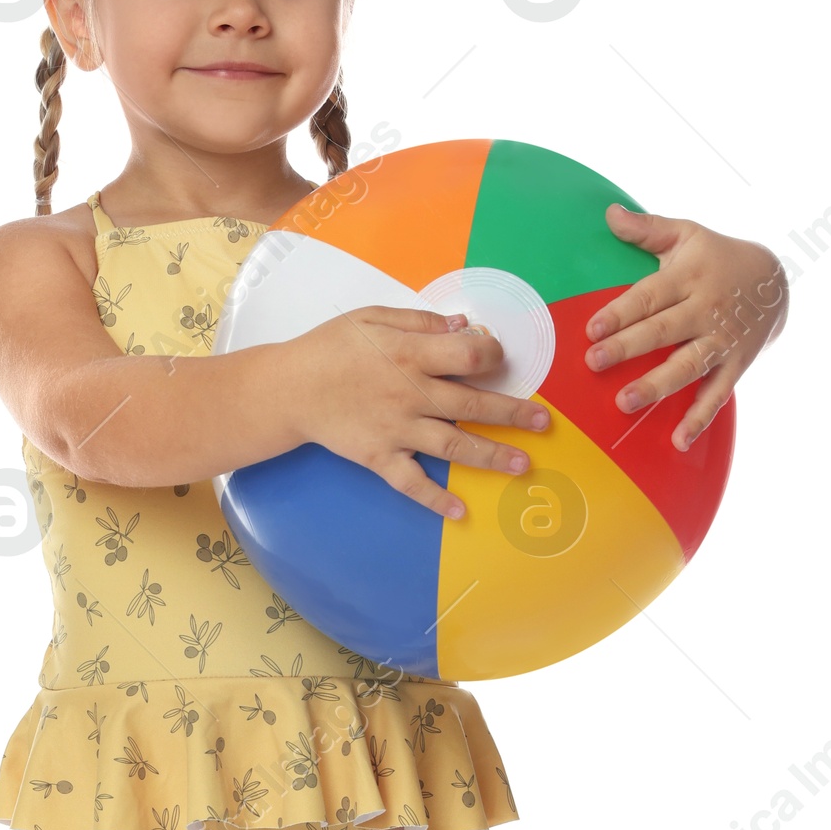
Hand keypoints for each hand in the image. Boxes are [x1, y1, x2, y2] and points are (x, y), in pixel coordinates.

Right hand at [285, 307, 551, 518]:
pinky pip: (411, 482)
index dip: (493, 355)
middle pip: (473, 406)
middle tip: (543, 423)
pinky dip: (435, 499)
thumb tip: (465, 326)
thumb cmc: (330, 348)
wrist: (287, 388)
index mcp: (412, 354)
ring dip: (491, 457)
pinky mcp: (379, 457)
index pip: (470, 355)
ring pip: (454, 446)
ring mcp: (397, 429)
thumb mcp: (373, 318)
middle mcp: (411, 394)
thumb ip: (421, 322)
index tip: (498, 358)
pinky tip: (460, 512)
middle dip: (513, 414)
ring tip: (523, 465)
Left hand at [583, 206, 787, 449]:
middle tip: (594, 362)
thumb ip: (648, 229)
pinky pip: (717, 395)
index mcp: (690, 277)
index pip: (650, 296)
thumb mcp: (687, 234)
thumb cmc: (717, 257)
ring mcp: (722, 341)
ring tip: (626, 402)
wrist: (775, 282)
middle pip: (663, 331)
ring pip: (688, 366)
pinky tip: (678, 441)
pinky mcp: (735, 365)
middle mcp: (705, 310)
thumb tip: (609, 213)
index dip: (621, 312)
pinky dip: (700, 419)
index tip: (593, 328)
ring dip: (657, 385)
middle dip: (628, 348)